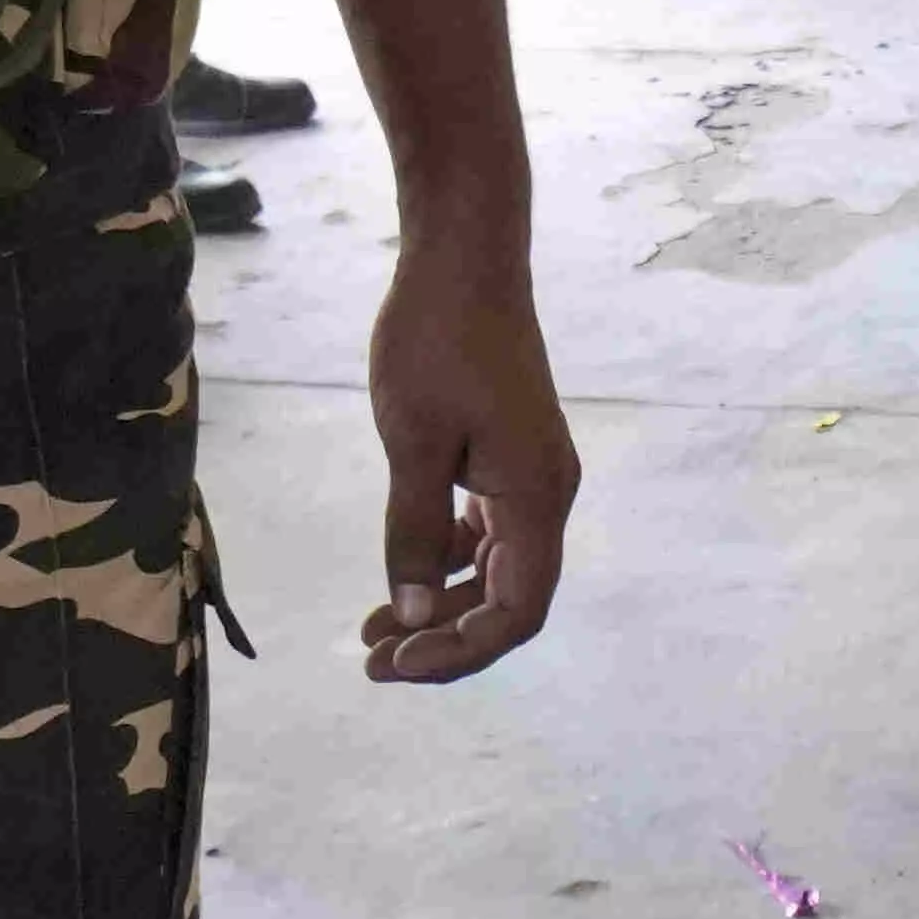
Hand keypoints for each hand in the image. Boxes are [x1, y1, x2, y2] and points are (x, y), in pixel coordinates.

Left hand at [360, 242, 578, 681]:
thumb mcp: (412, 442)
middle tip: (371, 658)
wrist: (464, 257)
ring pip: (497, 569)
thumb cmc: (435, 340)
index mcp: (536, 496)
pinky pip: (489, 532)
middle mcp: (546, 493)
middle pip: (510, 600)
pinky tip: (405, 563)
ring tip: (376, 625)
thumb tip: (410, 612)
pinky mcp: (511, 455)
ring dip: (442, 604)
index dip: (460, 651)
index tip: (394, 661)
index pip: (517, 612)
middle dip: (444, 637)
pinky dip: (447, 560)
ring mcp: (532, 474)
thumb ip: (411, 532)